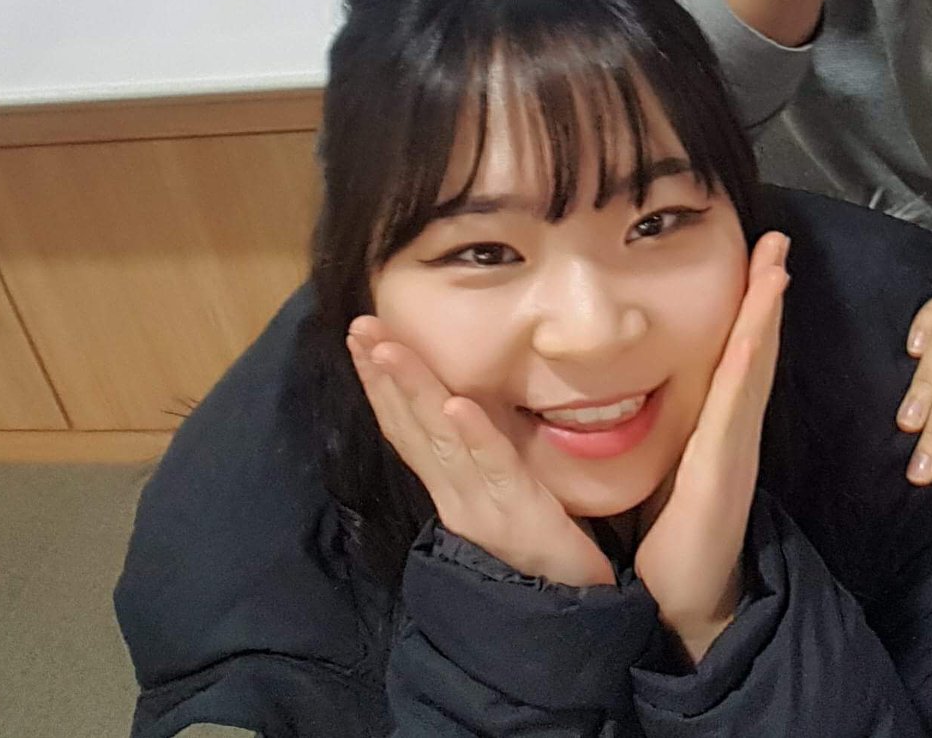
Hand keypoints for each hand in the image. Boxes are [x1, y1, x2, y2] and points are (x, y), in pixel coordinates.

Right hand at [348, 317, 614, 587]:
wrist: (571, 604)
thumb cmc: (543, 544)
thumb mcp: (506, 486)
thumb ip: (485, 449)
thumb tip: (471, 395)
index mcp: (451, 487)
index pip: (407, 428)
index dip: (380, 383)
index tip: (362, 338)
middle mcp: (455, 494)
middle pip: (412, 426)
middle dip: (383, 374)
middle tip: (359, 327)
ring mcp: (481, 506)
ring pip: (440, 440)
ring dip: (413, 390)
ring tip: (390, 349)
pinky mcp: (518, 515)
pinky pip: (493, 467)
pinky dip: (472, 434)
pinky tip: (456, 403)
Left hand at [635, 232, 790, 665]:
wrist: (684, 600)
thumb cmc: (670, 537)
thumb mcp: (662, 465)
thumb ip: (660, 427)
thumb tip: (628, 387)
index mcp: (715, 425)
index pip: (733, 351)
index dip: (748, 302)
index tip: (756, 254)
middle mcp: (732, 429)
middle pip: (755, 347)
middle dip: (767, 292)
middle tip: (778, 240)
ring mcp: (733, 448)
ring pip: (753, 368)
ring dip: (767, 315)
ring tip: (777, 267)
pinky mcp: (723, 473)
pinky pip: (735, 412)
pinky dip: (748, 369)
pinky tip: (752, 337)